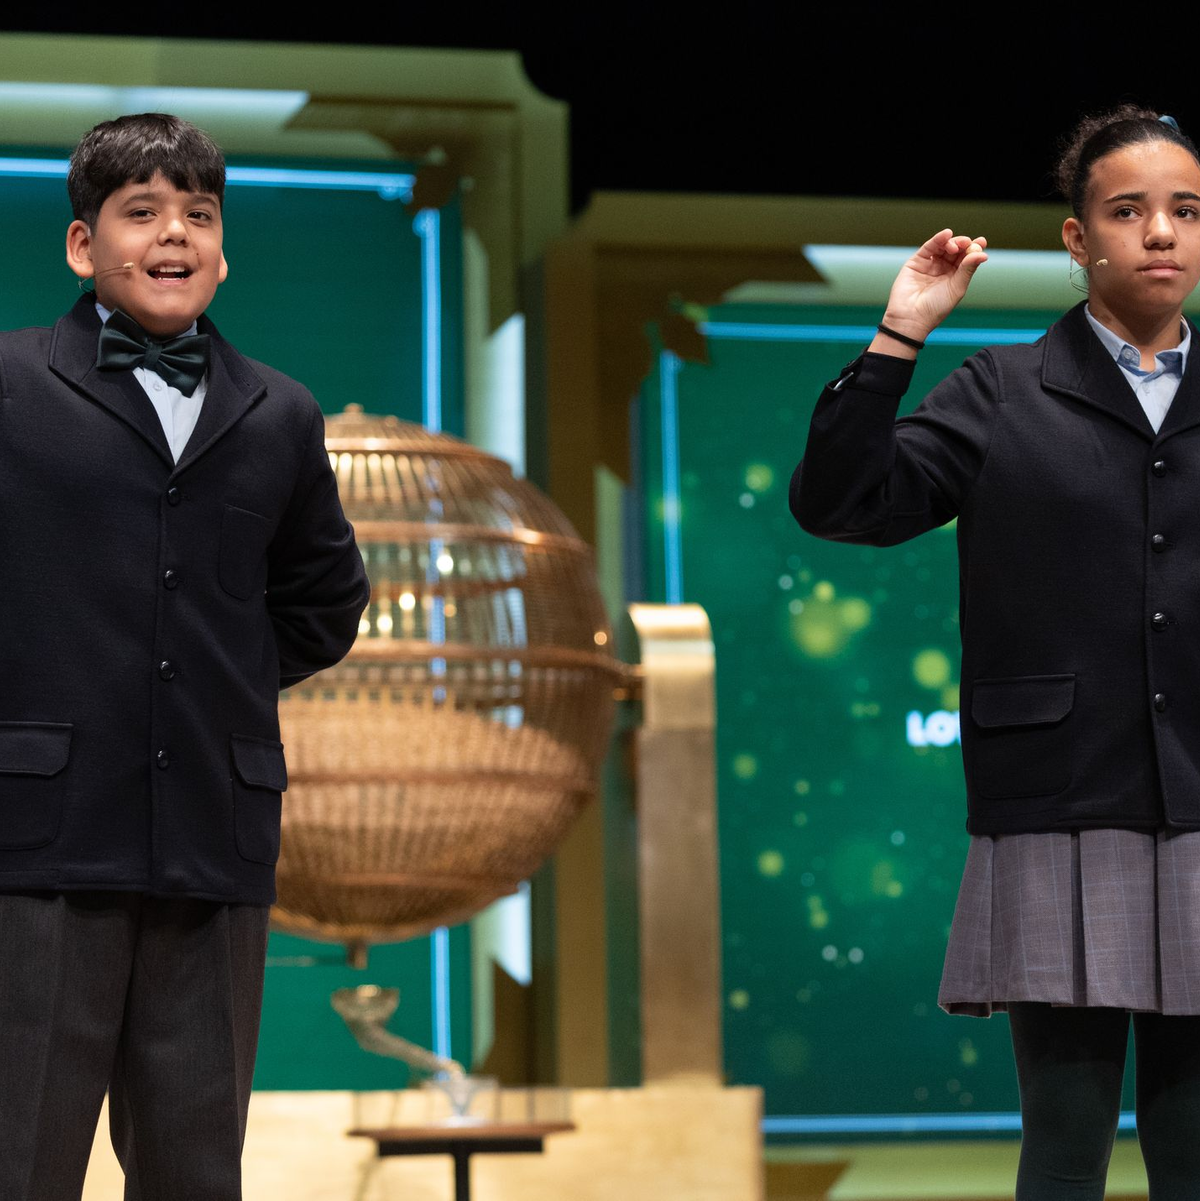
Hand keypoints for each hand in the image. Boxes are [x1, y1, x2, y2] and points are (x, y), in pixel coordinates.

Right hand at [874, 230, 988, 352]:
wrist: (911, 318)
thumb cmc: (935, 308)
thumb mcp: (957, 288)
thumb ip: (968, 269)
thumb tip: (983, 254)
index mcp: (955, 276)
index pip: (966, 258)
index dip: (974, 248)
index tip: (982, 242)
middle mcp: (942, 269)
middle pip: (956, 250)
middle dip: (963, 244)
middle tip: (968, 243)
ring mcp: (929, 264)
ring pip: (943, 246)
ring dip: (952, 242)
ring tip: (956, 246)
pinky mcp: (916, 262)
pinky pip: (929, 247)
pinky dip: (938, 239)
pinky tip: (946, 234)